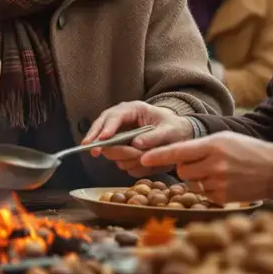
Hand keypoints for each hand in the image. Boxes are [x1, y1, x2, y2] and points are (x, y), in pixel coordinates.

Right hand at [80, 101, 194, 177]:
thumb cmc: (173, 128)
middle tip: (95, 153)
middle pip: (101, 130)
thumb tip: (136, 144)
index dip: (107, 128)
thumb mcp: (169, 130)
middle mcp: (122, 121)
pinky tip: (142, 161)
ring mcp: (120, 137)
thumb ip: (154, 137)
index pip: (114, 116)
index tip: (102, 139)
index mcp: (132, 110)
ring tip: (142, 156)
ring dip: (122, 156)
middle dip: (100, 143)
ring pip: (109, 149)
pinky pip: (120, 160)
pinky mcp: (123, 150)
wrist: (178, 136)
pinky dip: (130, 163)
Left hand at [139, 131, 272, 203]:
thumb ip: (201, 146)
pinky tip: (225, 182)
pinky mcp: (224, 197)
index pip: (179, 151)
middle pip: (182, 170)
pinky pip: (204, 194)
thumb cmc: (249, 150)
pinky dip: (209, 189)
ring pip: (192, 184)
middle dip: (186, 168)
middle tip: (203, 163)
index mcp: (213, 145)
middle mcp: (214, 164)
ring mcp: (219, 182)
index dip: (159, 155)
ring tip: (218, 171)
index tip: (143, 158)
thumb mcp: (225, 139)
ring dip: (198, 179)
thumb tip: (178, 157)